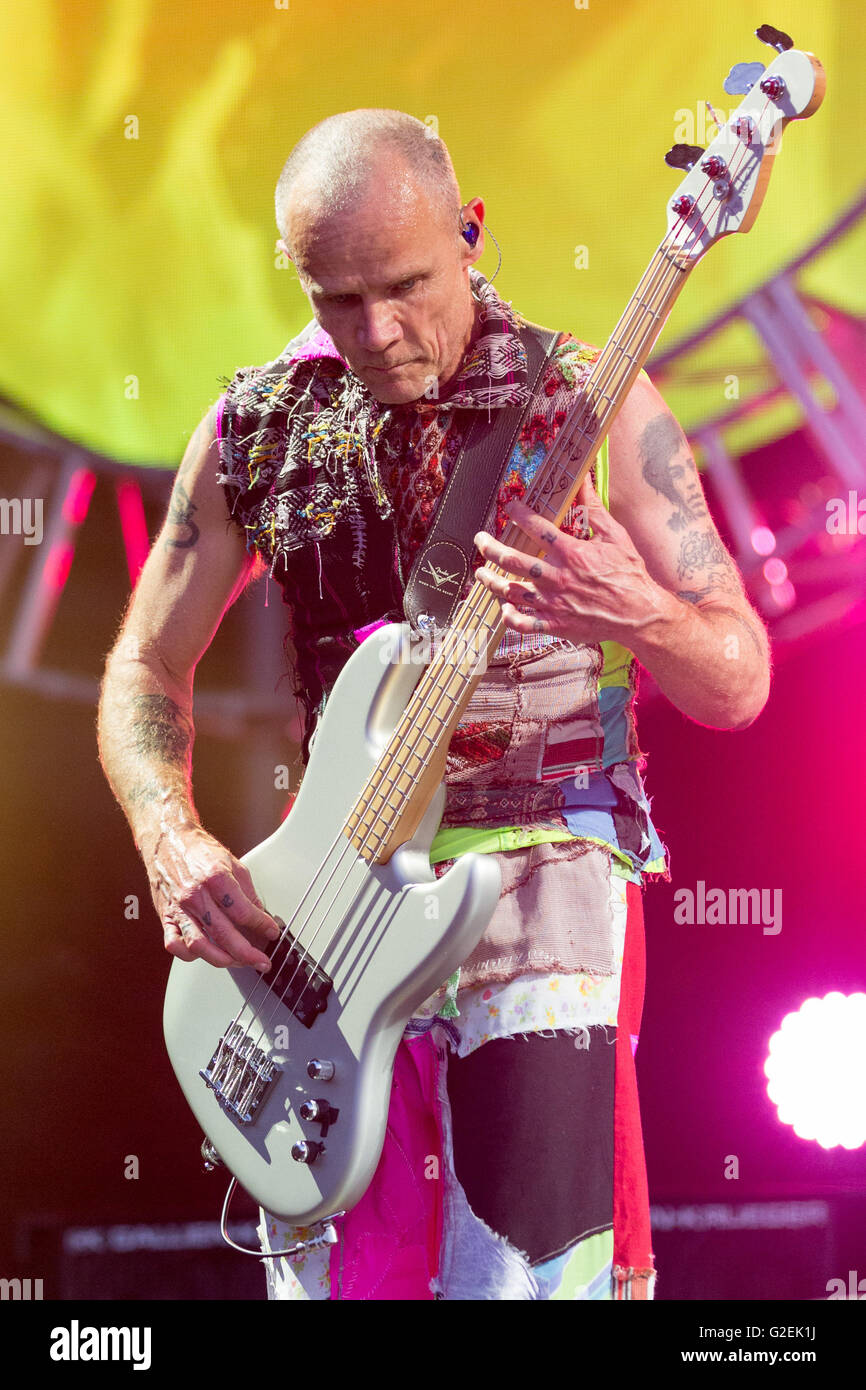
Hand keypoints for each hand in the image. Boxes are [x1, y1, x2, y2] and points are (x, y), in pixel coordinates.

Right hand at [143, 821, 280, 971]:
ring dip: (221, 960)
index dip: (262, 926)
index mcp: (215, 878)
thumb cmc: (199, 851)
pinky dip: (189, 955)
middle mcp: (195, 895)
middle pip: (224, 934)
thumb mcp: (233, 864)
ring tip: (237, 962)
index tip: (272, 932)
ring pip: (199, 945)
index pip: (243, 912)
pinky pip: (174, 944)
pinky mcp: (166, 915)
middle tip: (261, 960)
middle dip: (247, 953)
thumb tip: (260, 915)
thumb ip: (247, 893)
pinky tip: (203, 955)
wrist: (168, 840)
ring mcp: (179, 908)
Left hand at [473, 470, 670, 645]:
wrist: (640, 614)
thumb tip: (585, 482)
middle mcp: (557, 577)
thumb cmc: (630, 574)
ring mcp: (554, 603)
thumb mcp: (615, 536)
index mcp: (572, 553)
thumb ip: (594, 509)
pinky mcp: (556, 624)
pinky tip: (503, 608)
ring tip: (480, 574)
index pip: (536, 528)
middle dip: (490, 547)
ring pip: (511, 591)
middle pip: (512, 560)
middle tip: (480, 539)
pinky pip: (523, 623)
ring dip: (491, 582)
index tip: (509, 507)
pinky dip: (508, 617)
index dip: (519, 514)